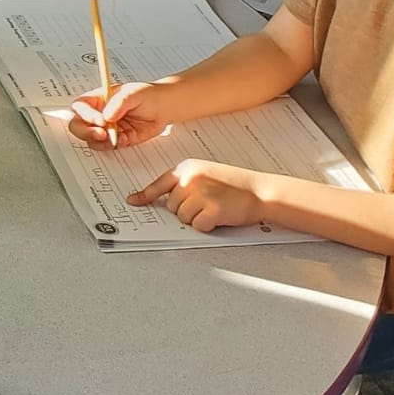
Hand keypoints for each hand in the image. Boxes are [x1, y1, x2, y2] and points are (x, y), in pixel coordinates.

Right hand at [67, 81, 176, 148]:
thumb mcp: (134, 93)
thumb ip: (119, 103)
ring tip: (117, 137)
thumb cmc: (148, 95)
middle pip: (77, 125)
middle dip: (86, 132)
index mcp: (98, 99)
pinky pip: (106, 146)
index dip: (86, 115)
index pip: (80, 107)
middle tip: (101, 134)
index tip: (101, 120)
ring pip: (90, 139)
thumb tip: (106, 116)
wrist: (164, 108)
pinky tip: (126, 138)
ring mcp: (105, 128)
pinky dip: (114, 145)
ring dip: (101, 141)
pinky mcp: (115, 139)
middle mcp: (98, 114)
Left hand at [128, 159, 266, 232]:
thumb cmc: (236, 184)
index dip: (145, 195)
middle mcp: (191, 179)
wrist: (261, 190)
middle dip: (186, 209)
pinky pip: (197, 226)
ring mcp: (200, 194)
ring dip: (197, 218)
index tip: (133, 201)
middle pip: (171, 206)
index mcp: (188, 168)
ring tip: (215, 208)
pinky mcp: (211, 209)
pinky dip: (208, 226)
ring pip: (182, 218)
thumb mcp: (207, 173)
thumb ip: (186, 182)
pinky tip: (220, 216)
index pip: (160, 184)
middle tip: (207, 203)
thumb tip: (167, 199)